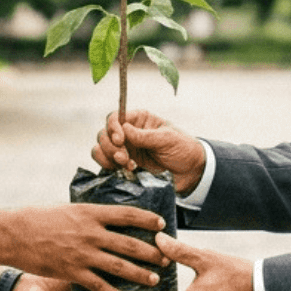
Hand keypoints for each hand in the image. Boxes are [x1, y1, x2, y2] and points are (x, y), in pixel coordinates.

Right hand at [0, 204, 167, 290]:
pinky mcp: (72, 272)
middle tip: (166, 257)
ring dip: (140, 273)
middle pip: (129, 243)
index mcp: (90, 212)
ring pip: (119, 266)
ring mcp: (82, 254)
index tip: (161, 224)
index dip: (147, 219)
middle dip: (151, 251)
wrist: (13, 234)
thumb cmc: (37, 218)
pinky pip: (100, 286)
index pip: (127, 214)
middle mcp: (90, 232)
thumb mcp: (67, 208)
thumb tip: (105, 215)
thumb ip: (88, 215)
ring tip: (155, 279)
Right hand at [91, 110, 205, 194]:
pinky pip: (105, 163)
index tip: (120, 140)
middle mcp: (128, 133)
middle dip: (111, 146)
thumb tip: (124, 130)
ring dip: (107, 157)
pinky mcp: (123, 165)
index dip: (113, 127)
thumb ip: (146, 136)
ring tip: (126, 165)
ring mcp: (125, 149)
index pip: (115, 117)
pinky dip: (108, 166)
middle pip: (104, 133)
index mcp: (140, 120)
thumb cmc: (183, 149)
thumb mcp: (168, 138)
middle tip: (124, 158)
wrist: (190, 173)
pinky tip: (124, 170)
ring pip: (100, 148)